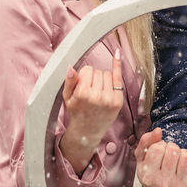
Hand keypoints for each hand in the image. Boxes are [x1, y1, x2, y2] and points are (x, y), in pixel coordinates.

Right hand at [59, 48, 125, 173]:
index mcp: (83, 94)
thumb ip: (69, 81)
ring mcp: (109, 99)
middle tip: (89, 91)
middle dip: (93, 78)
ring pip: (107, 74)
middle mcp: (97, 96)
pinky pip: (118, 79)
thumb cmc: (76, 113)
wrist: (87, 131)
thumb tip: (70, 67)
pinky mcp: (118, 101)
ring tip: (97, 92)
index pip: (87, 70)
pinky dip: (117, 66)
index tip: (82, 85)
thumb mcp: (67, 97)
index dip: (84, 76)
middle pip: (98, 71)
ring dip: (102, 79)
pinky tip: (117, 54)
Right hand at [135, 128, 186, 186]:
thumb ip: (145, 142)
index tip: (158, 154)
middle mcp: (162, 183)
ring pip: (185, 155)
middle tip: (168, 159)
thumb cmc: (152, 172)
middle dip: (171, 149)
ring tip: (176, 164)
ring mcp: (178, 186)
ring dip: (182, 155)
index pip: (157, 148)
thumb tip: (158, 131)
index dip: (159, 146)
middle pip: (173, 150)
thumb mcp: (142, 159)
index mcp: (147, 176)